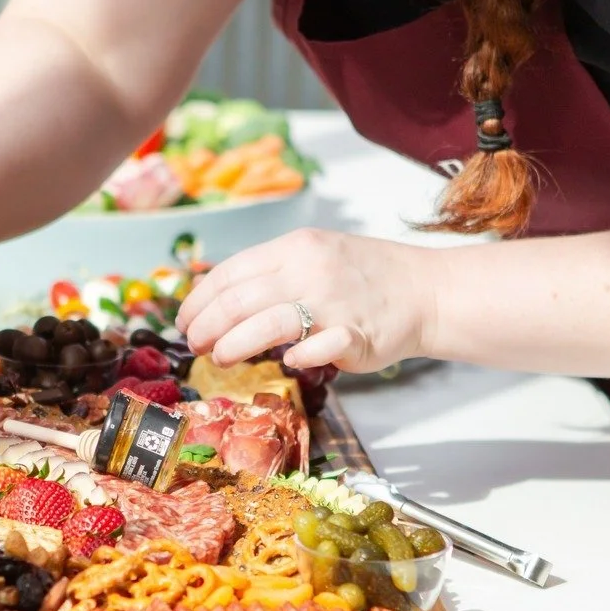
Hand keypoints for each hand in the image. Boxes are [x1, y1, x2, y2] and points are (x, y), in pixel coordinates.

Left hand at [175, 229, 431, 372]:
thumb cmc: (363, 277)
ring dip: (235, 344)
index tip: (184, 320)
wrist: (425, 289)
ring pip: (269, 323)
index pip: (232, 272)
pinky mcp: (356, 334)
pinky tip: (286, 362)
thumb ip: (271, 274)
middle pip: (241, 299)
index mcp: (295, 248)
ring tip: (218, 357)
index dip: (200, 299)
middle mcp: (311, 271)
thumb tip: (217, 301)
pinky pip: (319, 346)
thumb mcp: (314, 256)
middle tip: (194, 344)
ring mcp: (334, 303)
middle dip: (207, 324)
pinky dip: (298, 356)